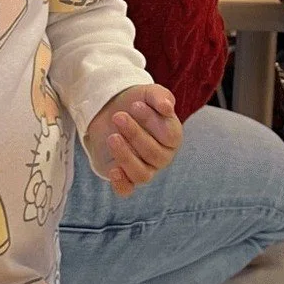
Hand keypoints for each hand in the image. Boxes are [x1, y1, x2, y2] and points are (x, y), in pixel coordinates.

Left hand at [83, 84, 181, 198]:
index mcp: (172, 137)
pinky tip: (113, 170)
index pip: (170, 136)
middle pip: (154, 154)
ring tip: (112, 137)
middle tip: (118, 116)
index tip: (135, 104)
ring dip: (126, 156)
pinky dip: (121, 184)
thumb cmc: (136, 103)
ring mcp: (144, 169)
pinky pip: (127, 189)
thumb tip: (167, 107)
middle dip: (135, 134)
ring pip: (142, 174)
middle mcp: (161, 157)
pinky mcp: (124, 176)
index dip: (152, 121)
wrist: (111, 110)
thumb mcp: (148, 93)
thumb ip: (160, 96)